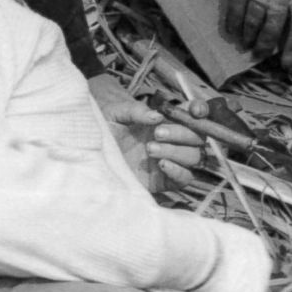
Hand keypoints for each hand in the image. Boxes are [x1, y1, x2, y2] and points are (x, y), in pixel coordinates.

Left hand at [86, 75, 208, 190]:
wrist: (90, 158)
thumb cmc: (104, 131)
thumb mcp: (115, 114)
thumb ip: (136, 111)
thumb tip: (157, 116)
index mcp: (166, 120)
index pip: (193, 112)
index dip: (200, 110)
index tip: (194, 111)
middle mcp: (173, 140)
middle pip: (198, 136)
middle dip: (182, 133)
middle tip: (157, 133)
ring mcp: (171, 160)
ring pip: (194, 157)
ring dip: (177, 151)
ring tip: (150, 149)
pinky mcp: (164, 181)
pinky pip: (184, 179)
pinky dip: (179, 171)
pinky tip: (162, 165)